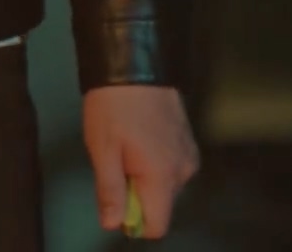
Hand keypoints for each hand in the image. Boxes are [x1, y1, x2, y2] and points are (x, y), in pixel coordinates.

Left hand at [82, 85, 198, 237]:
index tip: (115, 200)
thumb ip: (110, 191)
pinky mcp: (188, 144)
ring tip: (124, 146)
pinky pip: (170, 168)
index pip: (157, 225)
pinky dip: (152, 164)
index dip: (133, 222)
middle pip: (160, 205)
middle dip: (135, 194)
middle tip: (114, 162)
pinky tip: (138, 139)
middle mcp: (184, 171)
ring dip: (142, 177)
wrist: (134, 67)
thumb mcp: (102, 151)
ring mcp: (189, 156)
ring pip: (164, 186)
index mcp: (163, 176)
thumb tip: (112, 224)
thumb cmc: (113, 108)